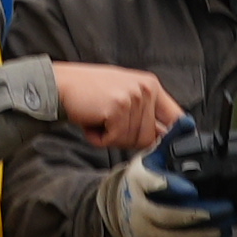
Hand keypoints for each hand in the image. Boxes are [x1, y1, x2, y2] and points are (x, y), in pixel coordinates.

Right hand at [53, 62, 183, 156]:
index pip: (176, 118)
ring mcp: (133, 98)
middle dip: (126, 139)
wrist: (59, 84)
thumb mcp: (124, 95)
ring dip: (110, 138)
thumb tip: (162, 141)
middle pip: (149, 137)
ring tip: (98, 119)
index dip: (172, 139)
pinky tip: (91, 121)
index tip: (167, 152)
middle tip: (107, 125)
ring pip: (131, 141)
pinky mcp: (118, 108)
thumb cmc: (89, 93)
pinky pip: (113, 140)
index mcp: (151, 85)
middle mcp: (146, 89)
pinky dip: (98, 138)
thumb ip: (144, 114)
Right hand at [110, 146, 226, 236]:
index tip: (191, 190)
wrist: (117, 211)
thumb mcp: (149, 158)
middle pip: (168, 216)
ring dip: (205, 234)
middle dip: (200, 214)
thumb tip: (188, 122)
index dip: (170, 187)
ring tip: (227, 225)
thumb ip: (170, 140)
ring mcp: (143, 233)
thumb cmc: (140, 183)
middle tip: (226, 208)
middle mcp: (137, 209)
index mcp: (138, 182)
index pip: (151, 185)